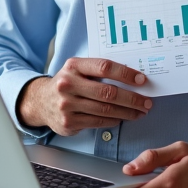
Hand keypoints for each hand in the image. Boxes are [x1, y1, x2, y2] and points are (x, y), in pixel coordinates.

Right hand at [17, 58, 151, 135]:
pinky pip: (98, 121)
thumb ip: (97, 71)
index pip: (104, 67)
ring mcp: (67, 105)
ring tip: (140, 112)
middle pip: (108, 92)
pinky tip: (122, 118)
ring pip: (106, 110)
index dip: (126, 74)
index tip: (142, 80)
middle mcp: (68, 84)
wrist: (40, 101)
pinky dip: (114, 120)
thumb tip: (131, 77)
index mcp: (73, 66)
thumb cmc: (66, 83)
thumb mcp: (76, 70)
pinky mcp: (69, 122)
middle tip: (147, 102)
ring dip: (127, 112)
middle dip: (132, 98)